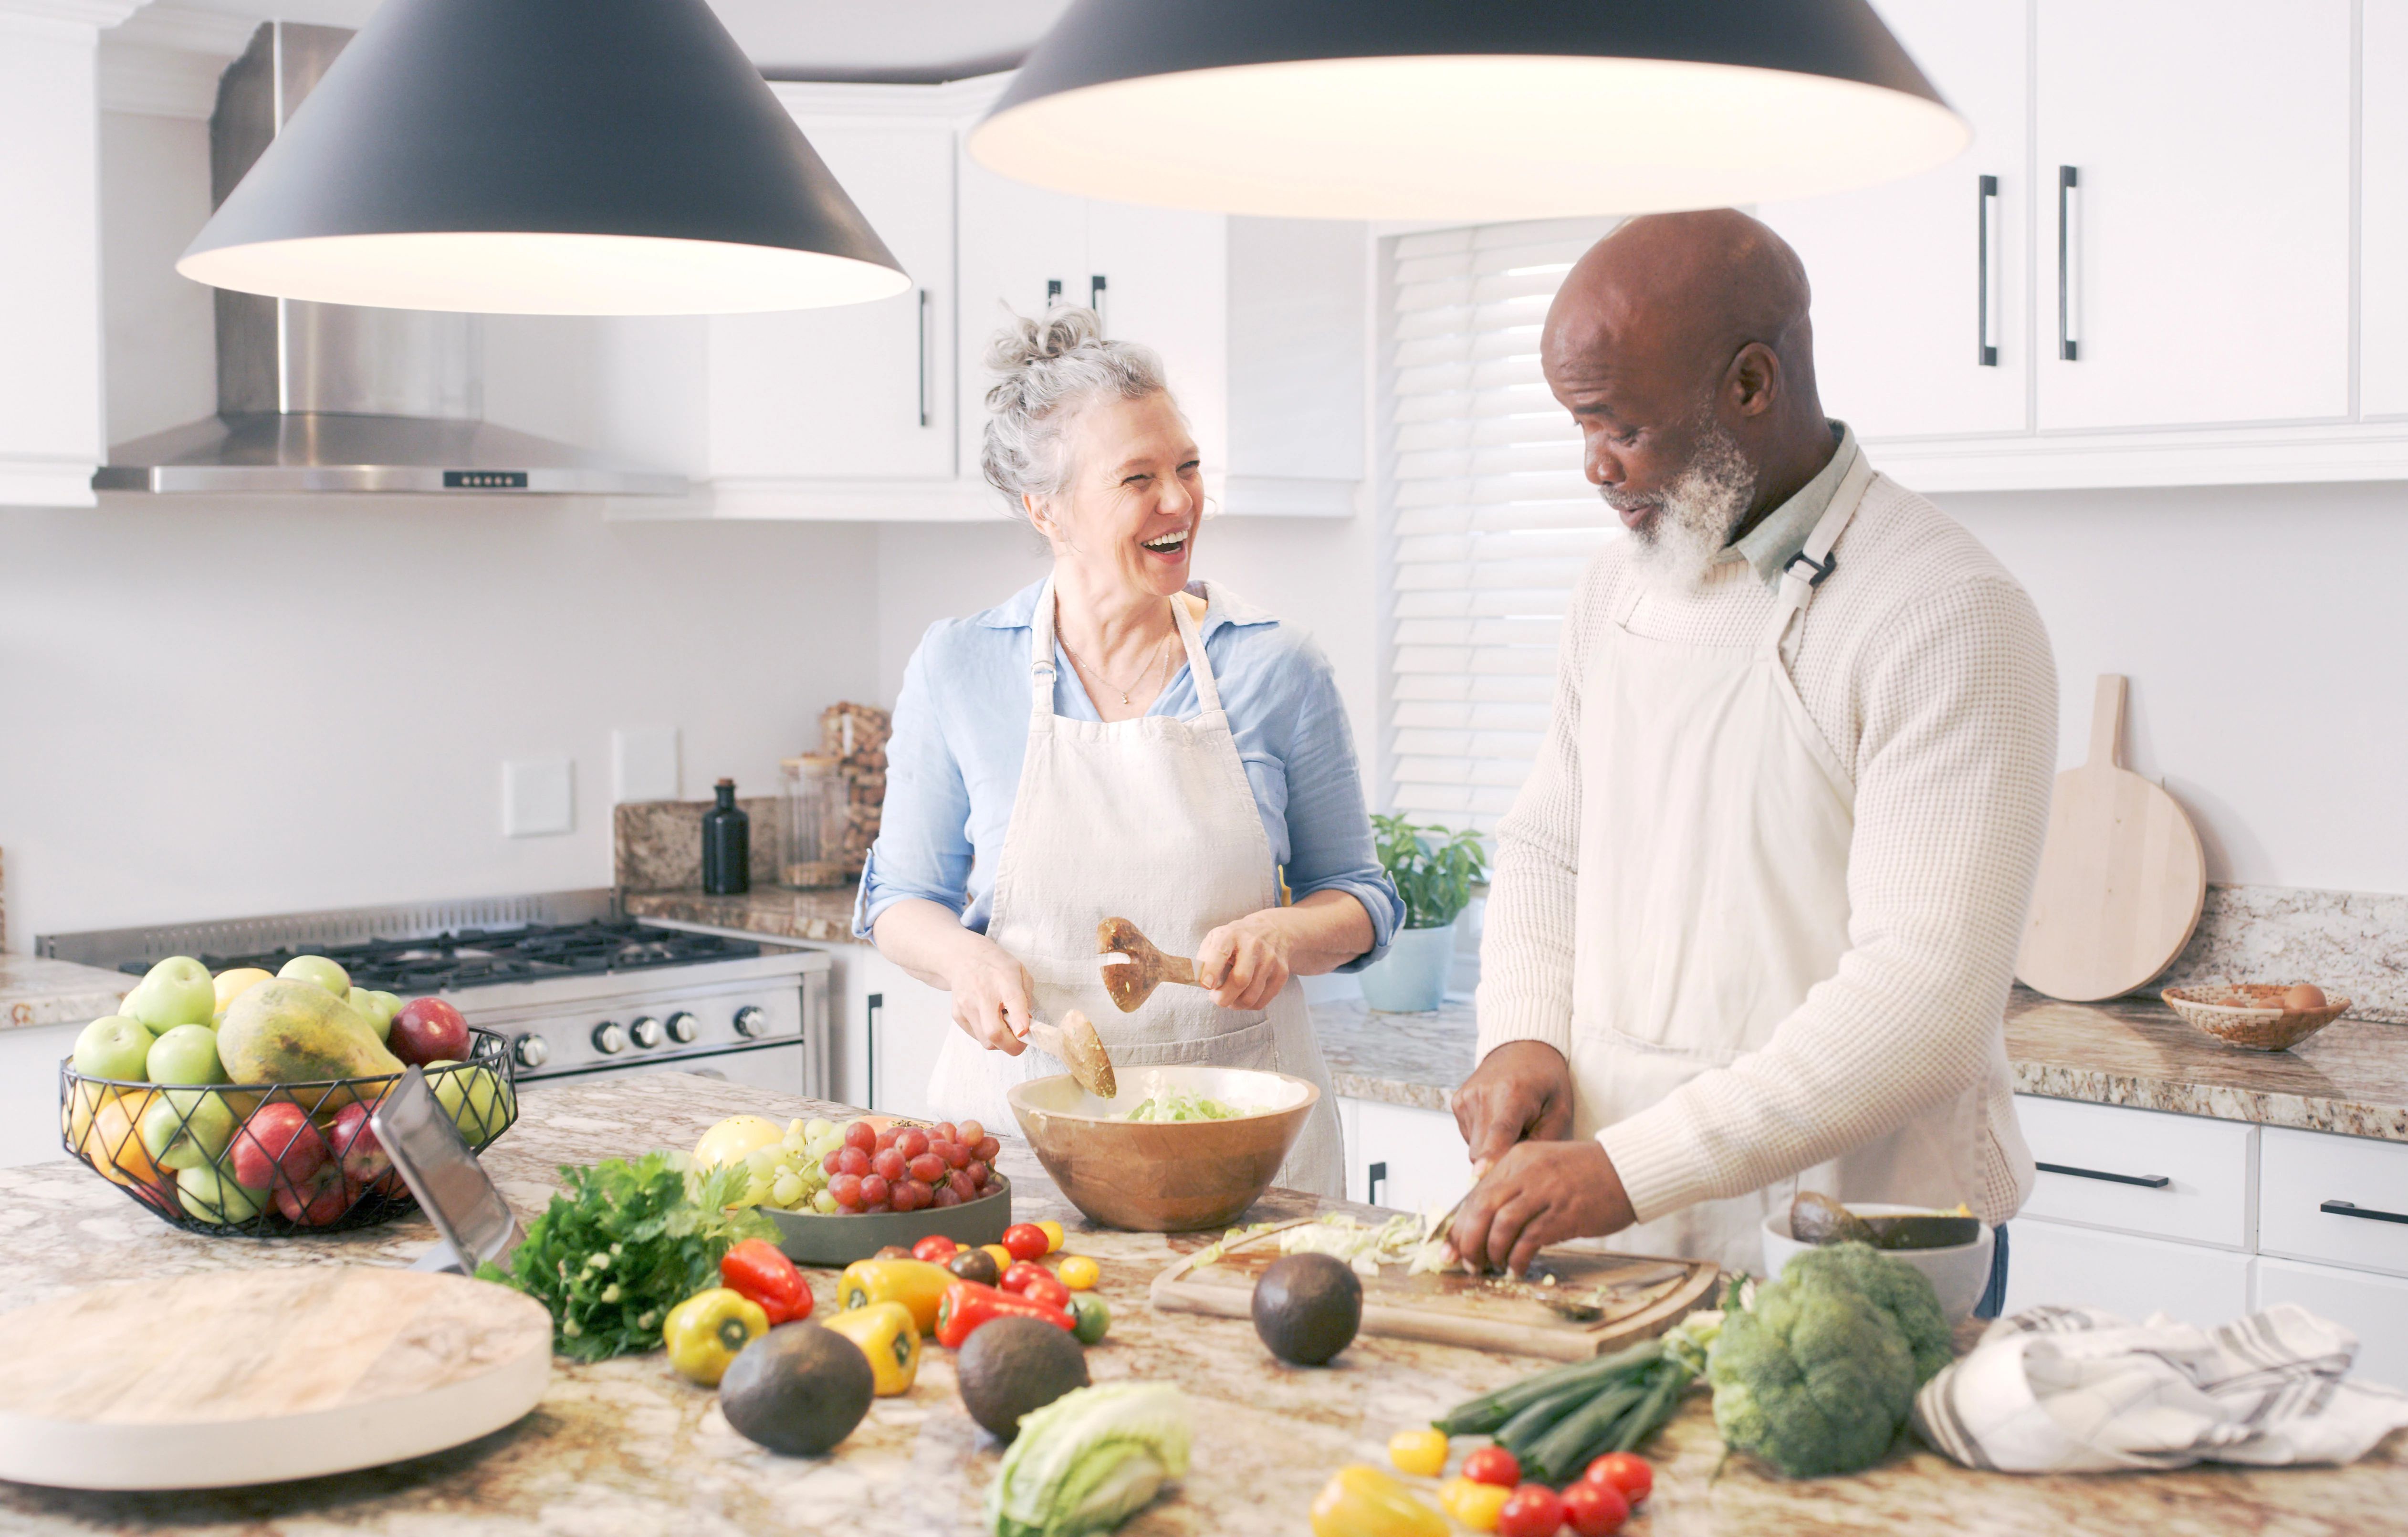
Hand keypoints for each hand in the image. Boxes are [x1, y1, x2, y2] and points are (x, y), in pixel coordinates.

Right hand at [946, 937, 1033, 1054]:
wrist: (962, 957)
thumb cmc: (994, 964)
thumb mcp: (1019, 971)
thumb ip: (1026, 996)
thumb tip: (1027, 1023)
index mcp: (1004, 980)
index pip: (1013, 1002)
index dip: (1020, 1022)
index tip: (1024, 1033)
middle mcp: (983, 995)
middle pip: (994, 1033)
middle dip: (1012, 1046)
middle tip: (1021, 1040)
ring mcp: (967, 1007)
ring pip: (986, 1041)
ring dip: (1000, 1041)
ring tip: (1004, 1025)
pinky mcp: (958, 1015)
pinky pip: (977, 1036)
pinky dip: (987, 1035)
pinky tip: (990, 1019)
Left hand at [1194, 910, 1294, 1010]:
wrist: (1275, 930)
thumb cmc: (1238, 938)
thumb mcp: (1217, 937)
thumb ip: (1204, 956)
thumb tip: (1197, 978)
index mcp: (1232, 934)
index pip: (1221, 952)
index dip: (1211, 970)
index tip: (1206, 985)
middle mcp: (1253, 945)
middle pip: (1240, 980)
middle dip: (1223, 998)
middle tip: (1216, 998)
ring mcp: (1270, 960)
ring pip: (1251, 996)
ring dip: (1235, 1004)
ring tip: (1229, 998)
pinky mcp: (1281, 973)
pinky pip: (1261, 1002)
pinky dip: (1248, 1005)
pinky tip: (1243, 996)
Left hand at [1446, 1139, 1635, 1275]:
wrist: (1626, 1170)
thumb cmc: (1583, 1174)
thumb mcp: (1540, 1169)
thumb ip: (1512, 1189)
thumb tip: (1481, 1224)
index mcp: (1516, 1158)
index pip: (1476, 1193)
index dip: (1459, 1224)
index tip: (1449, 1247)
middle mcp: (1526, 1171)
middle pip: (1482, 1208)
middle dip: (1468, 1241)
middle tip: (1467, 1263)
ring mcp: (1545, 1191)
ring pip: (1502, 1225)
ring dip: (1491, 1252)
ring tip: (1492, 1267)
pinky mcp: (1564, 1213)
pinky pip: (1530, 1239)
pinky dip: (1517, 1258)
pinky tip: (1516, 1268)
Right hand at [1451, 1040, 1575, 1173]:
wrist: (1522, 1046)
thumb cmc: (1546, 1078)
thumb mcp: (1560, 1109)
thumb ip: (1543, 1141)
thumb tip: (1520, 1171)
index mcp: (1512, 1094)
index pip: (1499, 1132)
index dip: (1491, 1157)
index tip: (1481, 1176)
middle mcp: (1482, 1095)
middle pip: (1482, 1151)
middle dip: (1500, 1159)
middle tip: (1523, 1144)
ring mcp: (1466, 1098)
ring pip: (1473, 1147)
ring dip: (1492, 1147)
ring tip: (1513, 1126)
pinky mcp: (1457, 1101)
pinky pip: (1469, 1135)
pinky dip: (1484, 1136)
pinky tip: (1499, 1118)